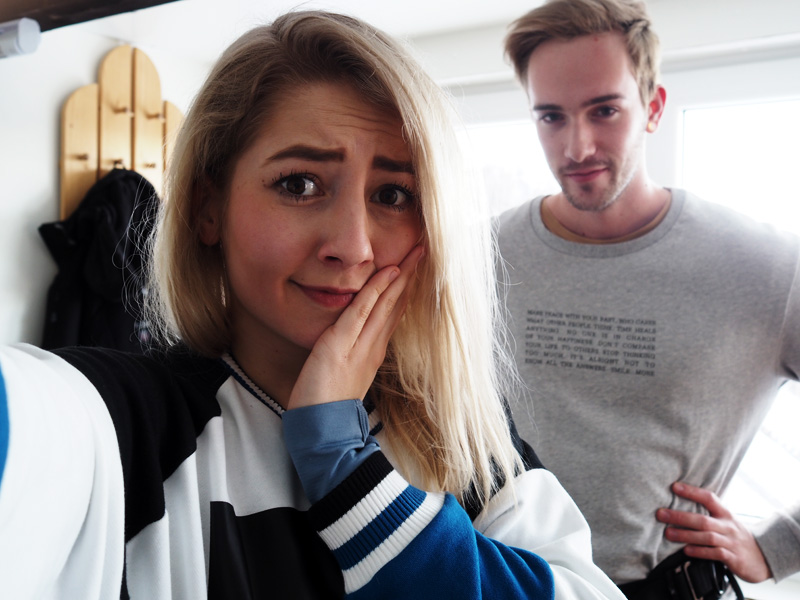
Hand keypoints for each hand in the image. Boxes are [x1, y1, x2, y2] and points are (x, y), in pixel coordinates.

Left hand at [287, 245, 423, 409]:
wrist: (321, 433)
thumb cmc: (327, 406)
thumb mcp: (345, 375)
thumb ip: (353, 355)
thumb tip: (358, 338)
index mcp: (374, 352)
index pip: (393, 313)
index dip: (405, 289)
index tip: (416, 268)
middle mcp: (373, 347)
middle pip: (396, 305)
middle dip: (410, 277)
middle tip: (425, 251)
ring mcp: (359, 346)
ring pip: (385, 305)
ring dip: (400, 277)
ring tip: (414, 255)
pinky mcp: (339, 347)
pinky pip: (360, 312)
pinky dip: (374, 292)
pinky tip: (387, 273)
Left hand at [656, 481, 772, 582]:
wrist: (764, 557)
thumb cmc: (736, 537)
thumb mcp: (726, 522)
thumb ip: (709, 514)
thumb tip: (680, 505)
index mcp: (725, 514)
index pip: (709, 498)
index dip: (691, 491)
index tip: (674, 486)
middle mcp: (728, 526)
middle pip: (702, 519)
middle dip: (680, 516)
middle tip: (661, 514)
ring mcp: (731, 542)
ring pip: (707, 536)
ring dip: (685, 534)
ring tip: (668, 533)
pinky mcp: (734, 558)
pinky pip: (715, 553)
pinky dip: (700, 552)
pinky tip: (686, 550)